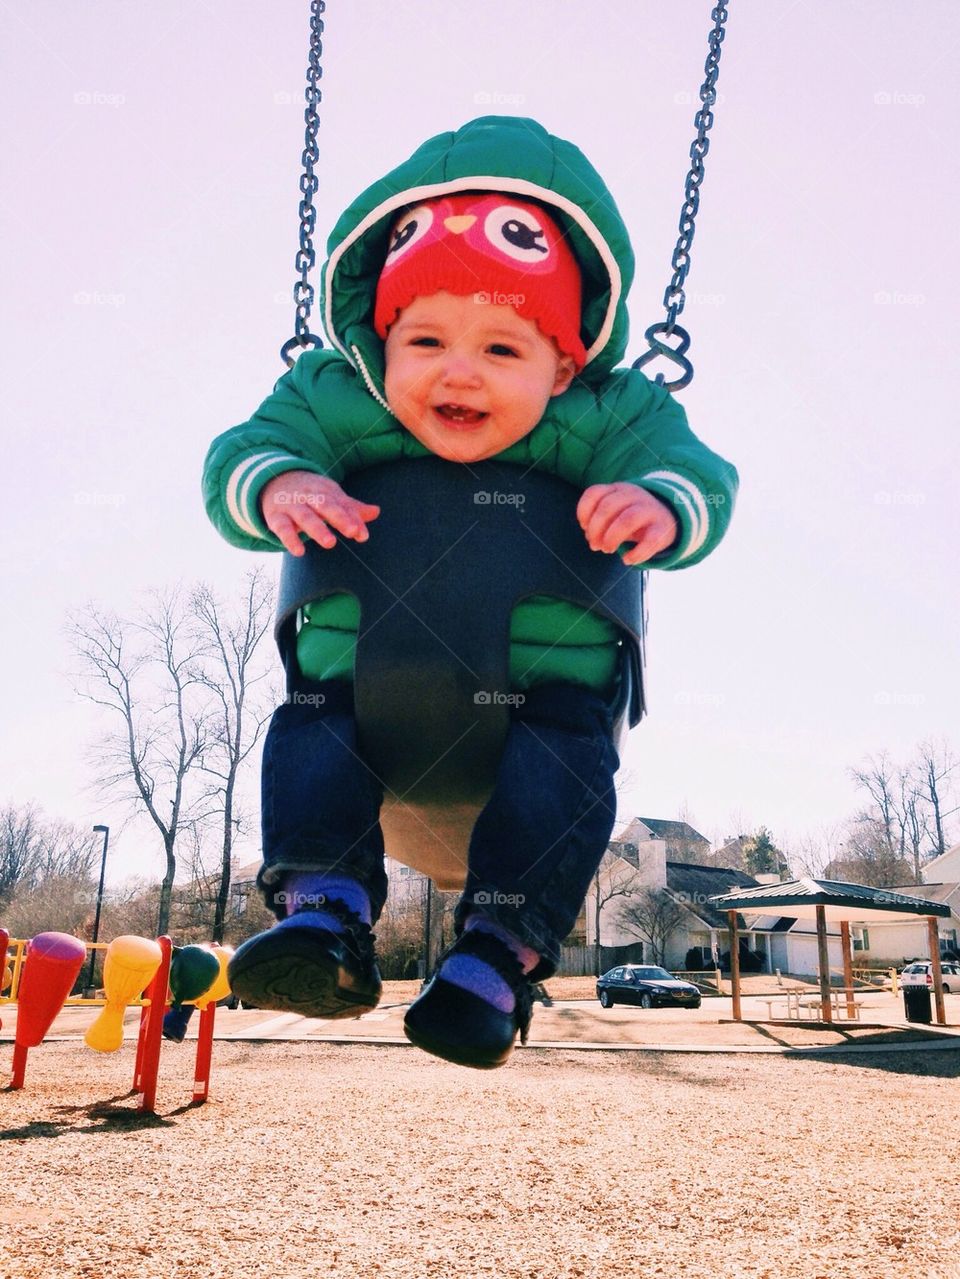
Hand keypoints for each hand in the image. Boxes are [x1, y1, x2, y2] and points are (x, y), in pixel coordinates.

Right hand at [260, 470, 379, 555]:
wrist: (273, 480)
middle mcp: (309, 496)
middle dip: (340, 518)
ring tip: (330, 543)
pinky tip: (299, 552)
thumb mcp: (330, 497)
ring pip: (305, 517)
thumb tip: (376, 511)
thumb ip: (351, 508)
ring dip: (317, 529)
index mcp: (325, 491)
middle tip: (352, 532)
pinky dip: (290, 539)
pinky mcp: (276, 517)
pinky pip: (282, 528)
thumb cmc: (310, 494)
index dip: (353, 518)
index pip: (341, 504)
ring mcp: (292, 505)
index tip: (362, 534)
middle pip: (325, 505)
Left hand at [577, 482, 678, 565]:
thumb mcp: (616, 511)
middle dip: (595, 529)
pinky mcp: (662, 529)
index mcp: (618, 489)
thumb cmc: (633, 517)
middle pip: (607, 507)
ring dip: (611, 538)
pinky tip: (627, 559)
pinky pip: (649, 541)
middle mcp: (634, 495)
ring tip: (607, 550)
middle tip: (595, 546)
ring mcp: (650, 510)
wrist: (669, 518)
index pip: (594, 493)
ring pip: (627, 520)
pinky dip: (636, 554)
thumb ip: (600, 521)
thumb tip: (591, 538)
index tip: (584, 527)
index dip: (584, 512)